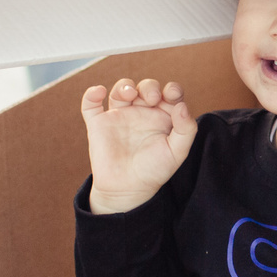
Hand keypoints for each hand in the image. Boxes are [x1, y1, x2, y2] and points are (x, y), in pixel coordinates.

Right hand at [81, 77, 195, 212]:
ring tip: (129, 94)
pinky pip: (91, 105)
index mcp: (162, 117)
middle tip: (152, 98)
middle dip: (149, 87)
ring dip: (124, 86)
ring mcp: (119, 116)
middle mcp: (141, 113)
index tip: (172, 94)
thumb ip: (186, 129)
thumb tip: (181, 105)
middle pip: (145, 88)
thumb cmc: (153, 171)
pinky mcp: (99, 124)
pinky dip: (91, 95)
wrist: (127, 190)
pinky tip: (99, 92)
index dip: (172, 89)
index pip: (169, 95)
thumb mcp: (177, 152)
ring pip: (121, 90)